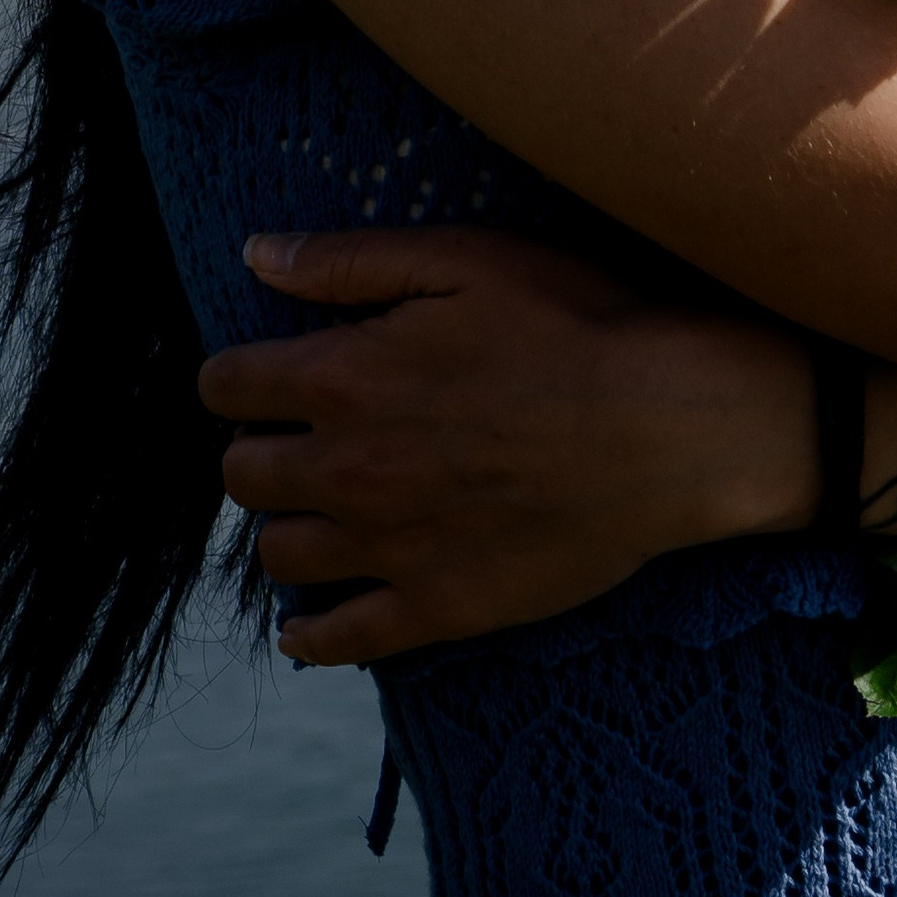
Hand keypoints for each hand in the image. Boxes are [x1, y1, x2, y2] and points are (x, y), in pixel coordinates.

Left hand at [198, 228, 818, 665]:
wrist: (670, 426)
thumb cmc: (573, 324)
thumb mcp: (459, 258)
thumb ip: (347, 261)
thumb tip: (255, 254)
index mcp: (344, 378)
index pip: (226, 385)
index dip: (238, 375)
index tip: (265, 374)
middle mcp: (349, 470)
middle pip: (241, 474)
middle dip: (258, 447)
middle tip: (299, 437)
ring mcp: (391, 549)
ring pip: (278, 556)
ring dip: (286, 527)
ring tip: (320, 509)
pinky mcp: (439, 609)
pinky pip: (340, 642)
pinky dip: (310, 635)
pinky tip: (308, 624)